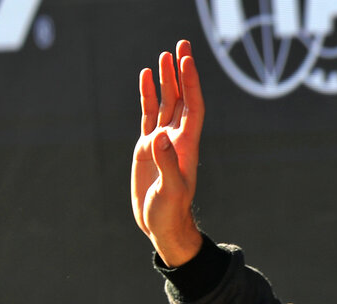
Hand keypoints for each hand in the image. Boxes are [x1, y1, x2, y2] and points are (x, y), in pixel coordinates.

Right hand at [132, 40, 205, 266]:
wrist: (161, 226)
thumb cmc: (169, 212)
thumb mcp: (169, 190)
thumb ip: (166, 164)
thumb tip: (161, 138)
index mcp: (186, 146)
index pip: (191, 106)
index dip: (191, 83)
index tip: (187, 59)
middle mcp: (177, 139)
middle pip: (181, 98)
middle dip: (181, 72)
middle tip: (181, 44)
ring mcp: (163, 141)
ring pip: (166, 103)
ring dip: (166, 80)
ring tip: (164, 55)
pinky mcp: (148, 147)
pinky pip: (149, 114)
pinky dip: (148, 95)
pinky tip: (145, 77)